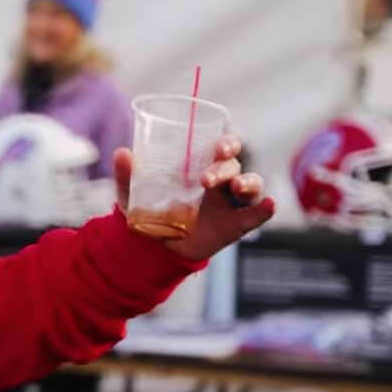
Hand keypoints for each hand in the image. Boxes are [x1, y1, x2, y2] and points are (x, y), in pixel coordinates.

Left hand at [112, 135, 275, 262]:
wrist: (152, 248)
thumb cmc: (148, 213)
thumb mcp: (132, 195)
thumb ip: (126, 176)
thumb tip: (121, 153)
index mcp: (202, 167)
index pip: (224, 148)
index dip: (228, 143)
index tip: (220, 147)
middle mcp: (221, 182)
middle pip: (234, 166)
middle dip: (225, 168)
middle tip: (206, 179)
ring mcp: (231, 204)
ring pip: (252, 185)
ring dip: (248, 183)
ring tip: (237, 187)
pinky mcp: (236, 226)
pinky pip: (256, 215)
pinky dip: (265, 210)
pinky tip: (270, 205)